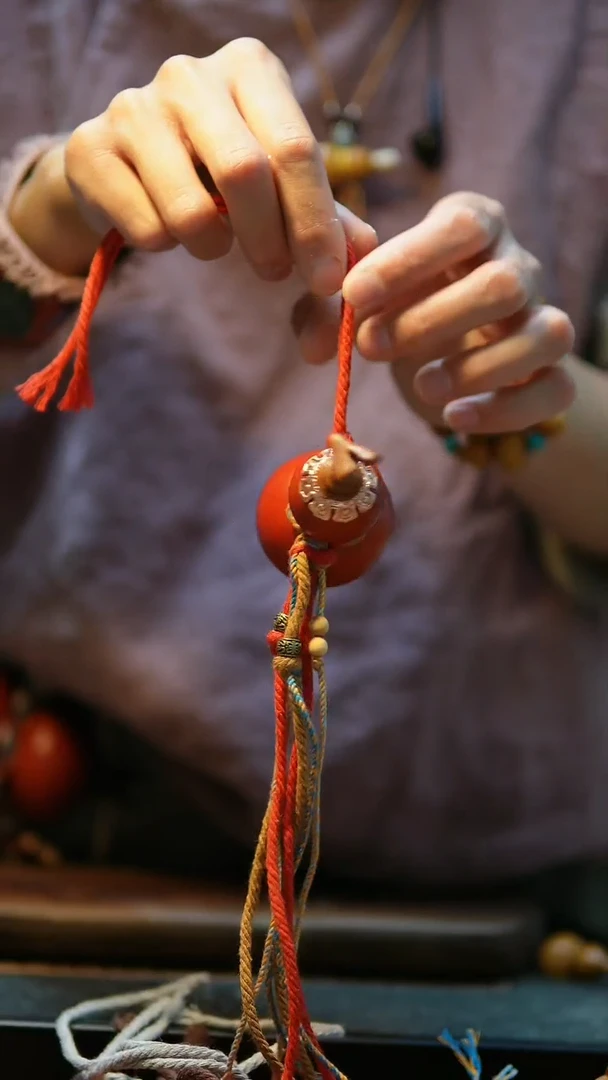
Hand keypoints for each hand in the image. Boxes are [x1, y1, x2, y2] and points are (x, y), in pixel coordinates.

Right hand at [11, 40, 375, 291]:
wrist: (122, 164)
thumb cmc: (215, 170)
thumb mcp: (276, 182)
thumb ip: (323, 215)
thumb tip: (364, 254)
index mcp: (250, 69)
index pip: (297, 149)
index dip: (316, 224)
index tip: (328, 282)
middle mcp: (190, 74)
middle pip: (246, 173)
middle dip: (270, 240)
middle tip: (276, 272)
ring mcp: (133, 106)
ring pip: (191, 209)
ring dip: (212, 247)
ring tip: (215, 242)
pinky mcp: (91, 148)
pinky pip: (146, 228)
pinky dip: (164, 246)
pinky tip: (164, 227)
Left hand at [296, 192, 575, 433]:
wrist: (448, 352)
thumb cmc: (401, 307)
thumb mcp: (361, 300)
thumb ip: (326, 312)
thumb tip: (314, 348)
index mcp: (474, 228)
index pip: (460, 227)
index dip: (407, 260)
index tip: (353, 295)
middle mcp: (518, 267)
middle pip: (501, 284)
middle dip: (430, 320)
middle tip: (369, 347)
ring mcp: (542, 319)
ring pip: (542, 335)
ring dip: (475, 367)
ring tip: (421, 386)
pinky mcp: (553, 373)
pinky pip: (554, 391)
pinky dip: (504, 409)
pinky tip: (455, 416)